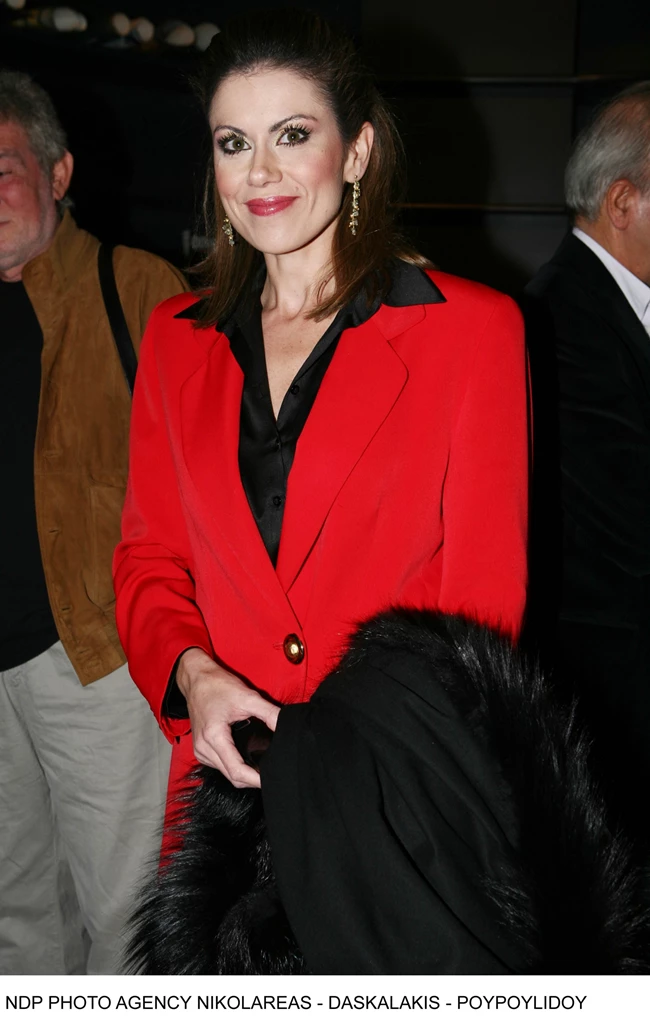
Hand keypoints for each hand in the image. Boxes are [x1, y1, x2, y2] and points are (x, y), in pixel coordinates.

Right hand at [176, 648, 279, 787]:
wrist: (197, 678)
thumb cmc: (218, 686)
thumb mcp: (248, 697)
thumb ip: (269, 713)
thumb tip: (286, 728)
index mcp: (213, 737)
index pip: (236, 771)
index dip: (255, 780)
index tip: (271, 779)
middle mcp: (203, 748)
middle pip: (231, 777)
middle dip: (252, 779)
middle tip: (272, 772)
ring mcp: (200, 750)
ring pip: (225, 773)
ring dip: (243, 774)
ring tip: (262, 765)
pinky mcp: (200, 749)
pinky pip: (219, 766)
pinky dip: (233, 766)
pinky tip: (247, 758)